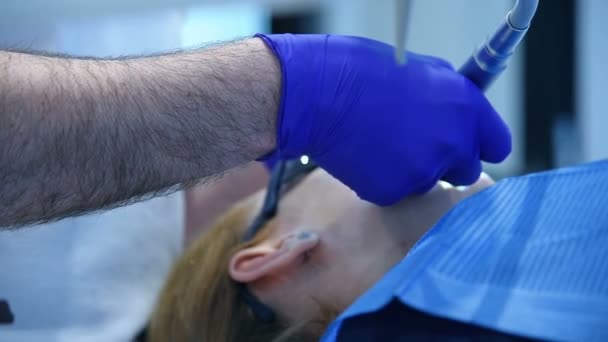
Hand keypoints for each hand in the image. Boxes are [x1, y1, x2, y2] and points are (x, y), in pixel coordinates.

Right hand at [257, 34, 510, 205]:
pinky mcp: (392, 192)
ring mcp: (423, 172)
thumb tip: (460, 117)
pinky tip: (364, 155)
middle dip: (446, 162)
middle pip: (466, 171)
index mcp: (466, 108)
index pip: (498, 146)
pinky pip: (396, 192)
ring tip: (381, 143)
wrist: (320, 94)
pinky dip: (383, 179)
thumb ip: (452, 100)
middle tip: (416, 144)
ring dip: (411, 170)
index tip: (467, 145)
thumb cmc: (366, 72)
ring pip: (427, 182)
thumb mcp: (425, 72)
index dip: (479, 145)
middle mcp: (452, 144)